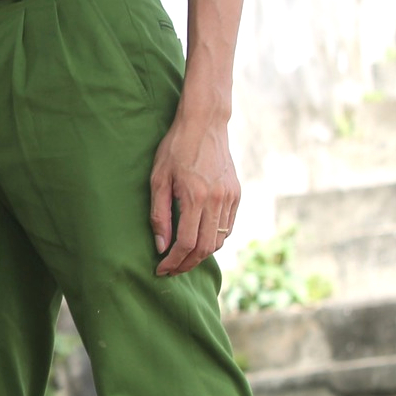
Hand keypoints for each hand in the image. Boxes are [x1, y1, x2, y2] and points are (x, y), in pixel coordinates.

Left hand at [150, 107, 239, 276]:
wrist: (204, 124)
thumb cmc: (175, 149)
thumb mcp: (158, 179)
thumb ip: (159, 214)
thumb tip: (161, 246)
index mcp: (196, 197)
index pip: (186, 243)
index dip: (173, 261)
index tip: (160, 269)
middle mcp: (218, 200)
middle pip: (206, 247)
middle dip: (187, 264)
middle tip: (171, 270)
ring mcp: (230, 198)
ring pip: (219, 240)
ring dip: (201, 254)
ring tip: (182, 259)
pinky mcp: (237, 194)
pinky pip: (228, 227)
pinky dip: (214, 240)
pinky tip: (199, 241)